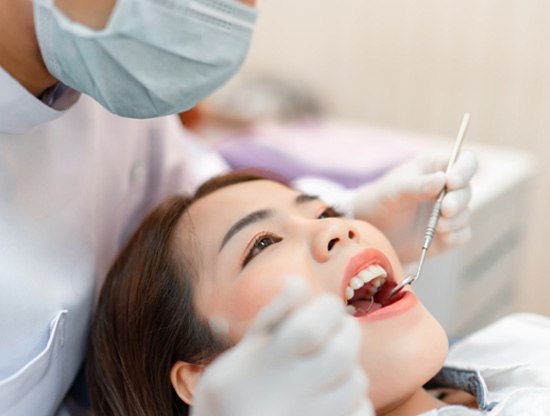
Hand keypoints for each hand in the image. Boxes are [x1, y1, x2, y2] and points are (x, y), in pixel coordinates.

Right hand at [191, 279, 372, 415]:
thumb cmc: (234, 391)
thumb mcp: (244, 350)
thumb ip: (273, 316)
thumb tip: (297, 282)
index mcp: (267, 363)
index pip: (310, 328)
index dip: (327, 308)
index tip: (324, 307)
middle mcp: (289, 393)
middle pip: (342, 353)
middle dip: (347, 332)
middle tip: (335, 333)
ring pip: (356, 382)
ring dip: (348, 368)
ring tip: (328, 370)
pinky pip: (361, 412)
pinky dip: (354, 400)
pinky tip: (330, 398)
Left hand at [352, 150, 477, 262]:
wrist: (372, 230)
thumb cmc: (381, 201)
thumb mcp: (395, 190)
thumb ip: (418, 185)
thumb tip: (444, 179)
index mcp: (436, 168)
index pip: (464, 161)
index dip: (464, 170)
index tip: (452, 181)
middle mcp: (446, 189)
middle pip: (467, 190)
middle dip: (458, 200)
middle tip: (445, 209)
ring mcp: (448, 212)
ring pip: (465, 214)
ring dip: (455, 220)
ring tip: (437, 225)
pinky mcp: (448, 233)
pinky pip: (462, 235)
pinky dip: (455, 236)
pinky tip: (442, 237)